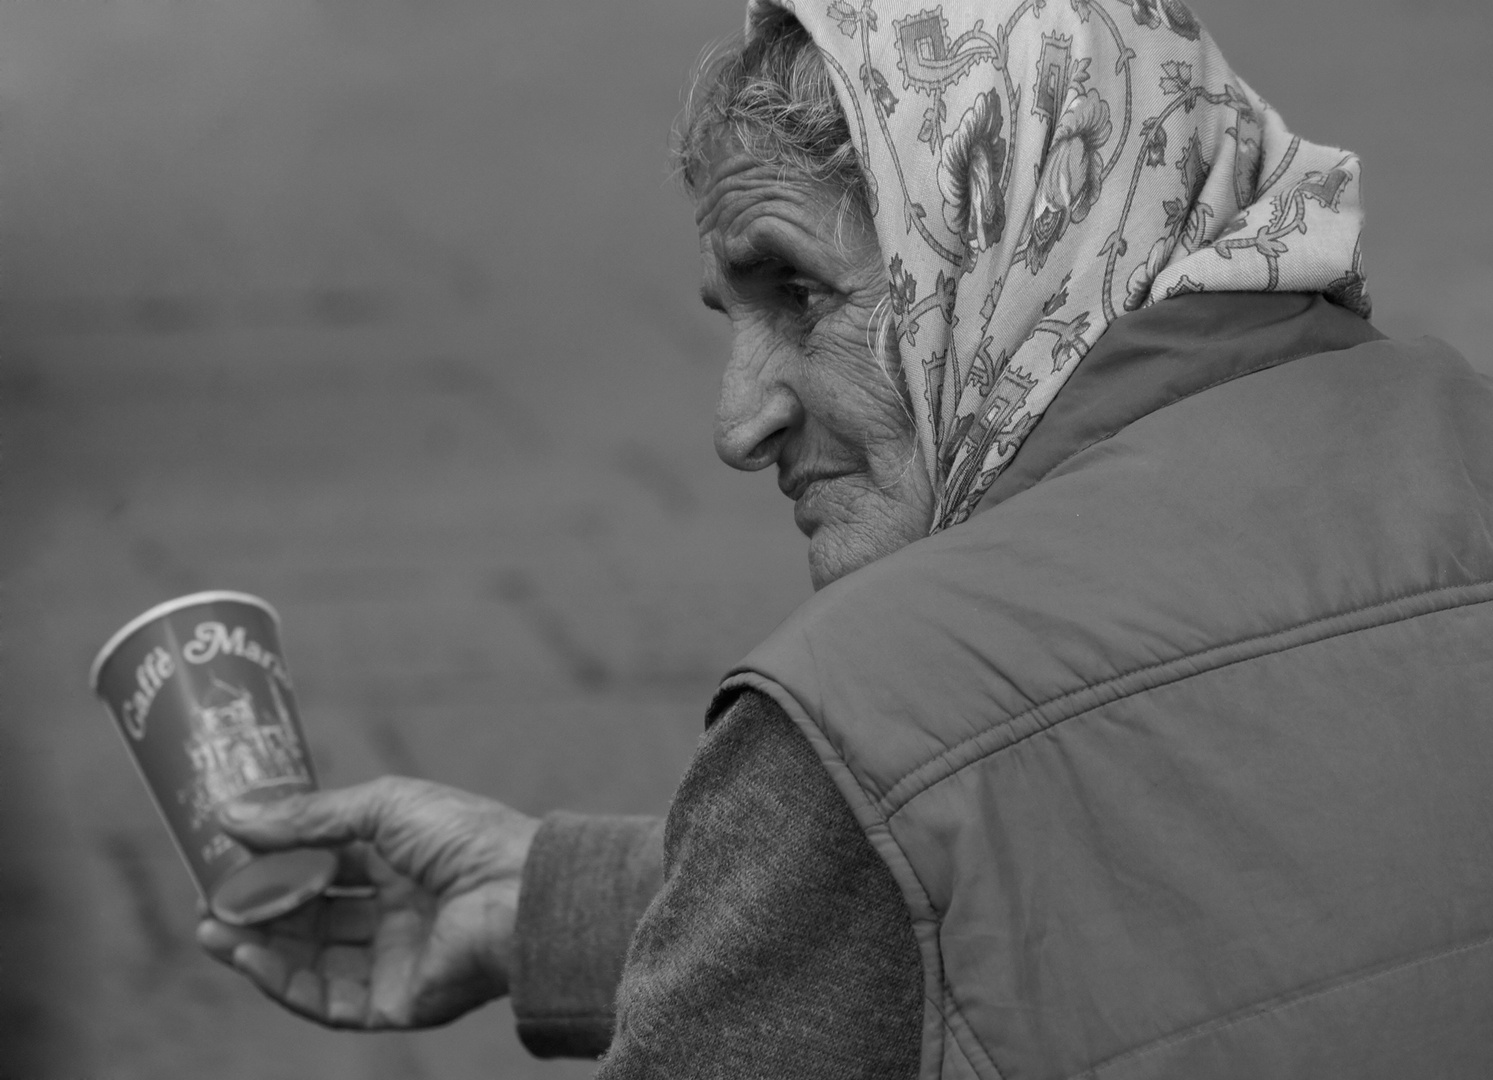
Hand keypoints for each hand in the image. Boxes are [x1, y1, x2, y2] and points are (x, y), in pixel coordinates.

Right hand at [196, 777, 539, 1029]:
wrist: (518, 892)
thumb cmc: (464, 837)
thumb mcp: (380, 808)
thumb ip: (307, 817)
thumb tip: (231, 815)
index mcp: (403, 863)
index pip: (326, 868)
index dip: (277, 864)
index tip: (223, 857)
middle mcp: (399, 914)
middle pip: (312, 917)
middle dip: (258, 909)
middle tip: (206, 900)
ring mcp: (396, 961)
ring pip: (311, 960)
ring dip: (258, 946)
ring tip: (210, 927)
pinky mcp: (395, 1005)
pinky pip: (327, 999)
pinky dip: (282, 980)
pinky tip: (247, 954)